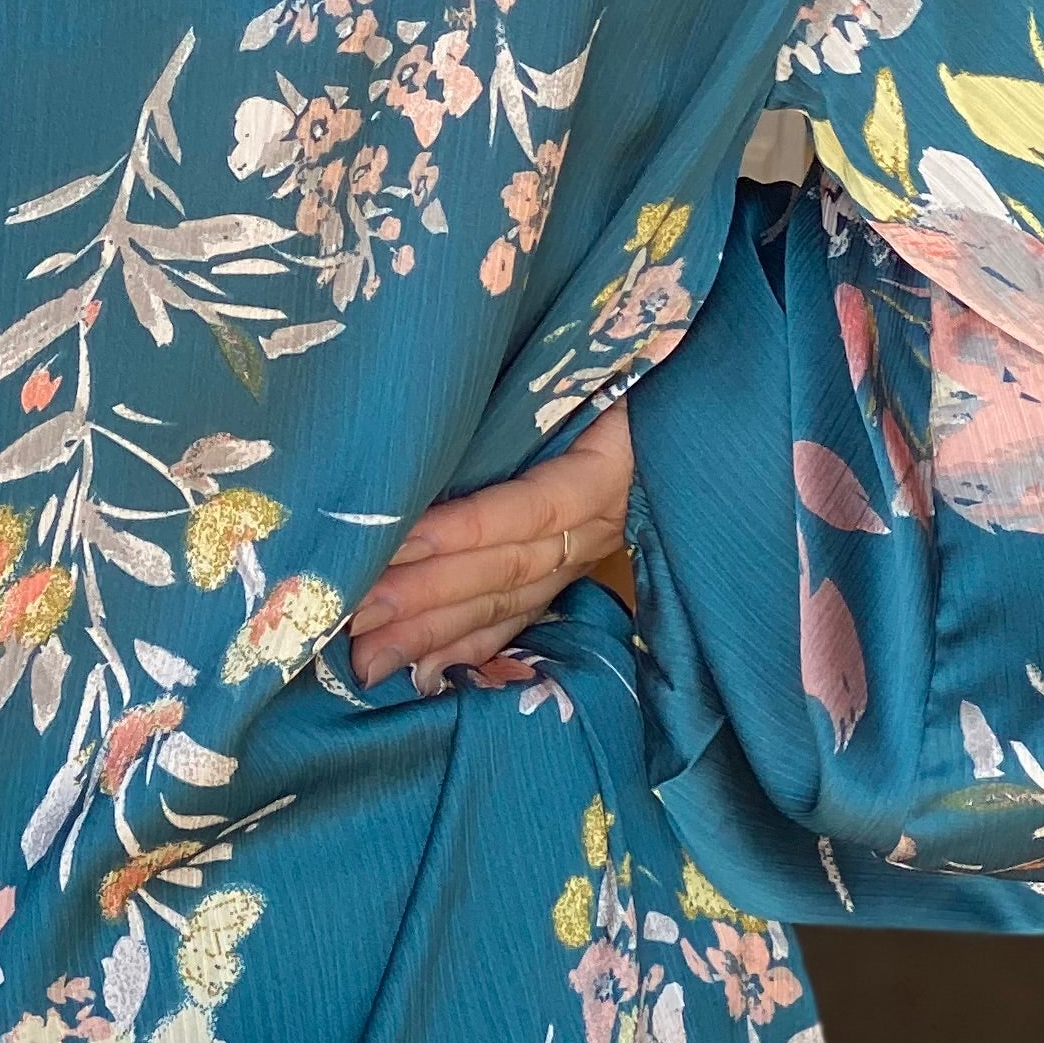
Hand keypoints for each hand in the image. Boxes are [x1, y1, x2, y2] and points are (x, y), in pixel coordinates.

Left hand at [348, 400, 635, 689]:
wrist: (685, 407)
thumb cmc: (626, 371)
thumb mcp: (599, 372)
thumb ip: (544, 383)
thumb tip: (455, 383)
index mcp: (607, 466)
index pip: (528, 507)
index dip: (465, 528)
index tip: (397, 540)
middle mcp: (599, 521)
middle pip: (506, 566)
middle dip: (427, 595)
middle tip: (358, 617)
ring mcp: (586, 549)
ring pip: (506, 599)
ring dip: (434, 632)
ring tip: (369, 656)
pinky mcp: (572, 568)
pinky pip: (519, 615)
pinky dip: (468, 646)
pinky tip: (423, 672)